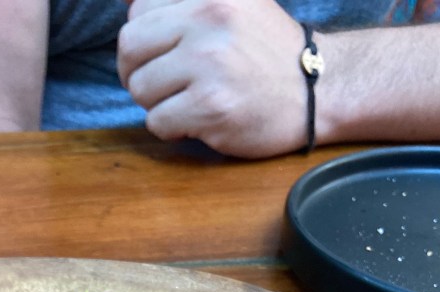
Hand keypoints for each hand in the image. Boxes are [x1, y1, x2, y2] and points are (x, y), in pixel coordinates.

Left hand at [118, 0, 308, 156]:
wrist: (317, 89)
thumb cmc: (265, 51)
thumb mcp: (231, 4)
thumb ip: (182, 3)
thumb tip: (125, 1)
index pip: (138, 12)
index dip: (143, 42)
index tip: (163, 56)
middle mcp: (209, 19)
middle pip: (129, 49)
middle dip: (138, 73)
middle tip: (161, 85)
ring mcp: (210, 64)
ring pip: (140, 88)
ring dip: (156, 104)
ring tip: (186, 102)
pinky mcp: (212, 107)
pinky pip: (157, 121)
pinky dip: (170, 129)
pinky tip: (195, 121)